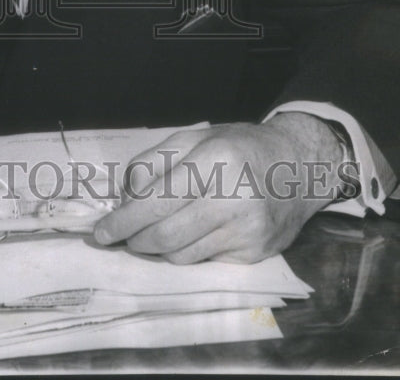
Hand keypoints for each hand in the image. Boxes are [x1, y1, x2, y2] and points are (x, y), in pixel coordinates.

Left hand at [94, 114, 343, 263]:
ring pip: (180, 255)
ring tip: (150, 233)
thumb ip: (153, 163)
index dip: (124, 220)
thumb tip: (123, 200)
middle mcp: (235, 199)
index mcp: (217, 160)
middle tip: (119, 236)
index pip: (158, 201)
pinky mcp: (254, 254)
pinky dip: (183, 252)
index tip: (101, 232)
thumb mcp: (193, 138)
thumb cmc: (237, 147)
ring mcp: (248, 231)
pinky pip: (202, 262)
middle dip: (134, 239)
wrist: (298, 167)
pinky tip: (186, 234)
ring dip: (156, 248)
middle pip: (165, 235)